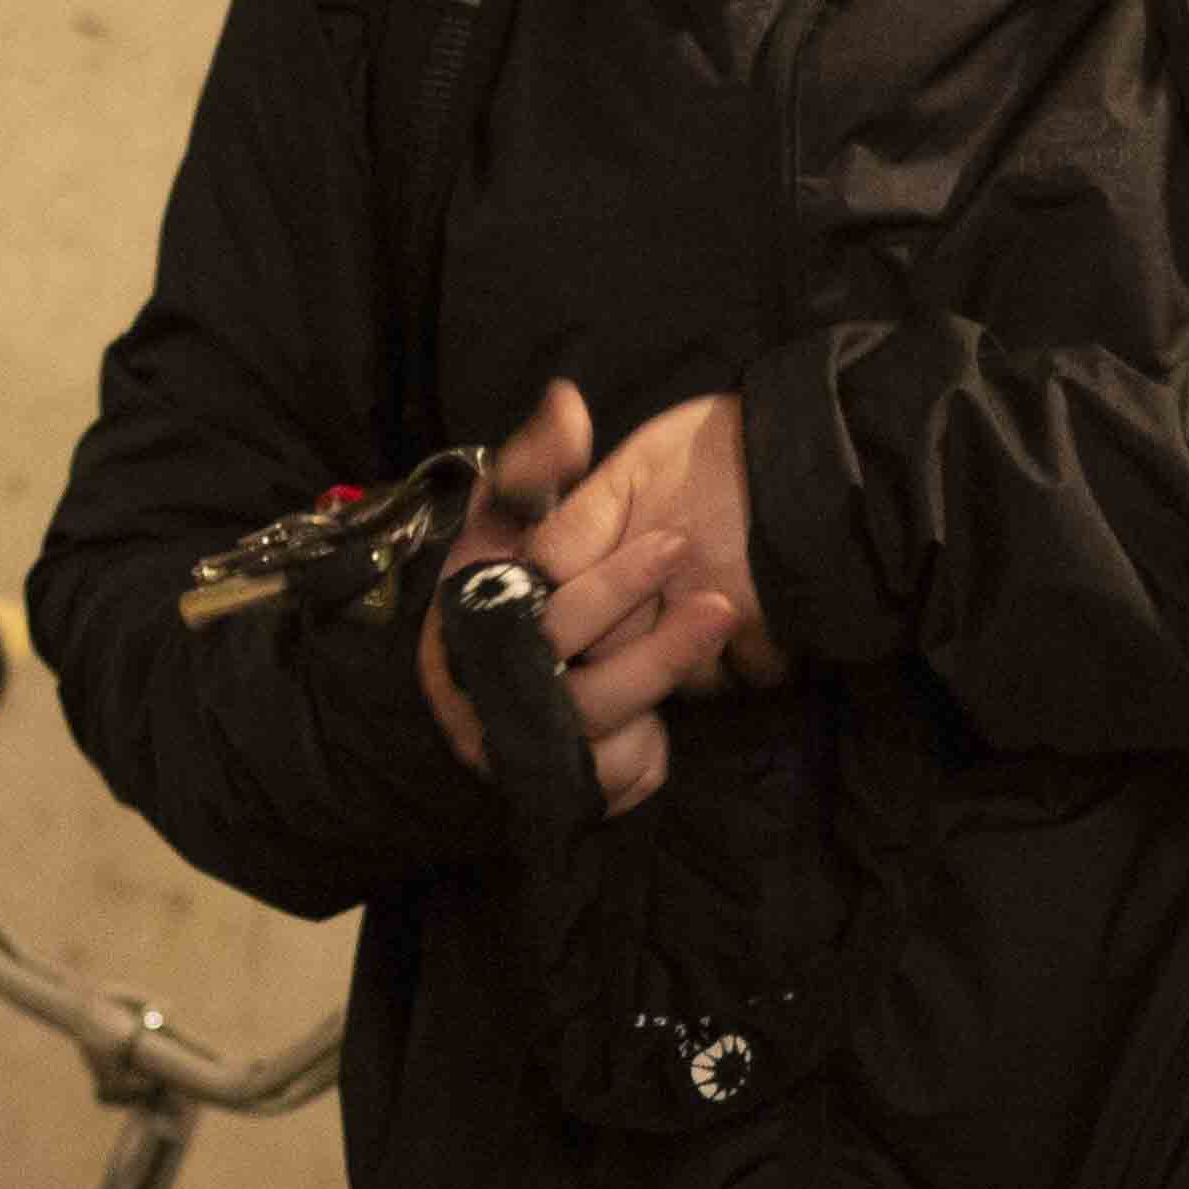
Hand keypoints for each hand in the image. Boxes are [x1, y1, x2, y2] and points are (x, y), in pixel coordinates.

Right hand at [417, 380, 747, 813]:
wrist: (467, 690)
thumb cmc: (497, 587)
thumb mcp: (504, 519)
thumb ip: (535, 463)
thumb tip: (568, 401)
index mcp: (476, 625)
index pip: (546, 614)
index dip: (611, 584)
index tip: (673, 541)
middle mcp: (494, 696)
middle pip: (581, 682)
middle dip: (654, 642)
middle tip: (722, 600)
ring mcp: (525, 749)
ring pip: (602, 733)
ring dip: (662, 682)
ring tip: (719, 633)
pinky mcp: (561, 787)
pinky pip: (616, 780)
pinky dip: (647, 757)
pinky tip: (672, 717)